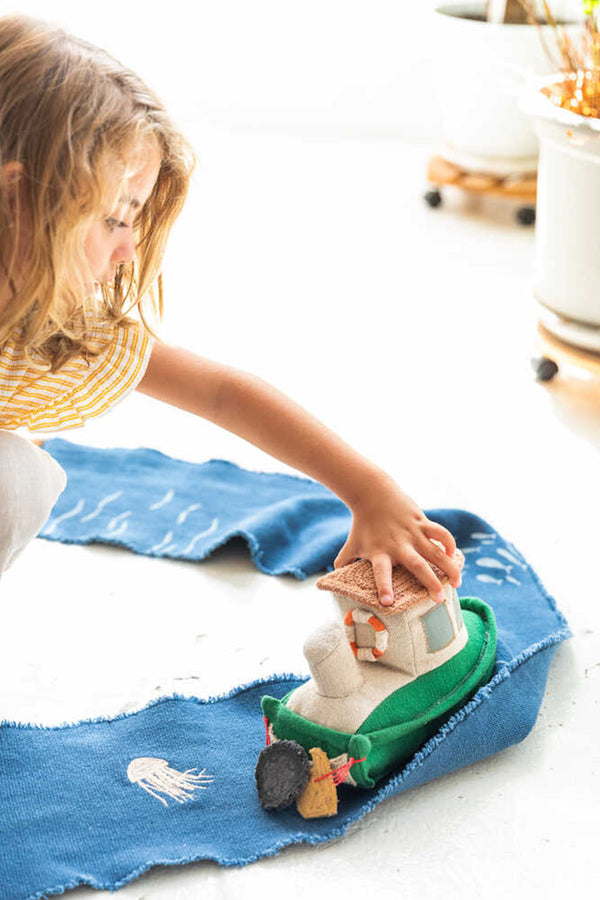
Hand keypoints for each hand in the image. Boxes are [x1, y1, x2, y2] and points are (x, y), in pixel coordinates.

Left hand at [334, 477, 460, 605]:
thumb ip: (344, 561)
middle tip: (438, 600)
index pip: (381, 572)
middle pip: (417, 566)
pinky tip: (453, 555)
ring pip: (436, 552)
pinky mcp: (422, 521)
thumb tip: (333, 577)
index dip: (384, 587)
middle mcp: (399, 544)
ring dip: (449, 568)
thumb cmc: (362, 523)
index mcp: (380, 552)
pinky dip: (449, 544)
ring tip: (457, 583)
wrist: (372, 493)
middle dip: (430, 583)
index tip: (387, 603)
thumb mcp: (352, 544)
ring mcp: (413, 532)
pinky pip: (440, 533)